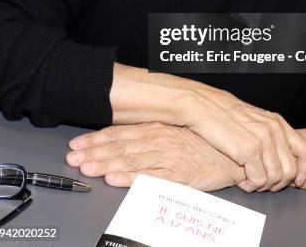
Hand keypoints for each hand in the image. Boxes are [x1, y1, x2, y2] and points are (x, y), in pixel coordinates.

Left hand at [66, 122, 245, 190]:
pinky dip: (130, 178)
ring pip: (130, 160)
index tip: (77, 144)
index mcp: (156, 128)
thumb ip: (149, 133)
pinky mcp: (177, 174)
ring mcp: (167, 156)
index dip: (96, 139)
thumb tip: (122, 137)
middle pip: (120, 146)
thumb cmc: (203, 143)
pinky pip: (150, 176)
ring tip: (87, 167)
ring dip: (105, 164)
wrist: (232, 154)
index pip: (120, 133)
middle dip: (94, 152)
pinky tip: (114, 178)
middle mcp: (159, 139)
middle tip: (73, 157)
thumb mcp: (173, 132)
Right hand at [183, 87, 305, 191]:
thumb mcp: (254, 119)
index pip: (305, 150)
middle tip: (264, 184)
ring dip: (263, 185)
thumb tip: (278, 155)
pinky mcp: (248, 151)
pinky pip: (259, 180)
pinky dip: (251, 185)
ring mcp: (263, 141)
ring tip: (249, 181)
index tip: (298, 181)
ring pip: (276, 179)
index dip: (304, 170)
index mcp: (277, 122)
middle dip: (279, 183)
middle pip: (291, 170)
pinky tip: (241, 179)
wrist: (202, 106)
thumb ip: (269, 133)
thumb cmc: (223, 113)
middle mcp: (274, 130)